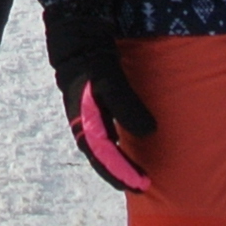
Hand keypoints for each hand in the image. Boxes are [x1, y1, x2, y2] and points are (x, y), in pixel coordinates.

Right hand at [40, 0, 155, 192]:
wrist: (76, 38)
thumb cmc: (92, 61)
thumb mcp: (109, 81)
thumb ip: (126, 106)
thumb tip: (149, 132)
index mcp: (84, 124)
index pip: (105, 158)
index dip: (123, 173)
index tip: (141, 185)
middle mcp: (83, 126)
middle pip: (102, 159)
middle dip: (121, 174)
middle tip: (143, 186)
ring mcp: (87, 118)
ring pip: (103, 150)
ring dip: (118, 163)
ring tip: (137, 174)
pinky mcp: (94, 109)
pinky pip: (105, 136)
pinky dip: (117, 147)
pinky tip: (127, 147)